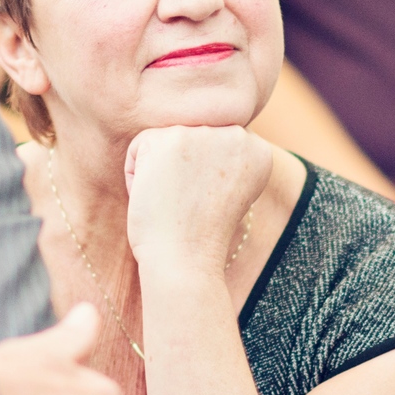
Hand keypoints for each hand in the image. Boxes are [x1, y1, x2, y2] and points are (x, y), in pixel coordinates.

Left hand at [121, 125, 273, 274]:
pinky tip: (155, 197)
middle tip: (189, 204)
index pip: (215, 144)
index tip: (206, 204)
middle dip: (182, 170)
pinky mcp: (169, 137)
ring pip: (164, 141)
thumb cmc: (202, 235)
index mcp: (258, 149)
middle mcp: (237, 135)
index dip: (202, 178)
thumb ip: (225, 159)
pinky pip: (138, 148)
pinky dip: (136, 176)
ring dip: (159, 171)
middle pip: (190, 138)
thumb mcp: (231, 190)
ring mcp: (204, 133)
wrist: (186, 260)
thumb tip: (200, 141)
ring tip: (173, 201)